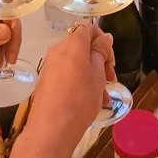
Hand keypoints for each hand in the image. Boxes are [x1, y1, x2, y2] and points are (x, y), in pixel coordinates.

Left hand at [26, 24, 113, 150]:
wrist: (51, 129)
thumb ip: (101, 52)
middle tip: (110, 79)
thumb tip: (104, 37)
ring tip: (103, 97)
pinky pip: (68, 75)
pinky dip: (81, 83)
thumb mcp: (97, 73)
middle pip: (83, 47)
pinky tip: (91, 102)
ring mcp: (50, 66)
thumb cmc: (80, 98)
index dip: (102, 40)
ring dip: (93, 76)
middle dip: (99, 61)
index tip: (109, 60)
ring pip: (77, 64)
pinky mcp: (47, 82)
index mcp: (72, 44)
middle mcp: (58, 50)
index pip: (88, 28)